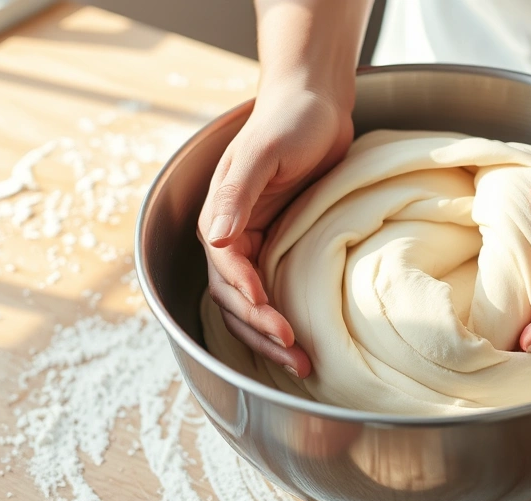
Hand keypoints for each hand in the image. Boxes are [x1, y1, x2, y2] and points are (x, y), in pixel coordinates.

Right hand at [198, 82, 353, 376]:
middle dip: (262, 333)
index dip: (248, 300)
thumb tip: (216, 239)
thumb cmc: (288, 122)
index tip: (274, 317)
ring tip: (303, 366)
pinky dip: (285, 319)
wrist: (315, 104)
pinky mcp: (281, 246)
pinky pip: (275, 293)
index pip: (227, 274)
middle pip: (236, 301)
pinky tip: (305, 341)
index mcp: (220, 219)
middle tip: (297, 358)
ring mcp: (256, 245)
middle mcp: (231, 238)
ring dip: (271, 338)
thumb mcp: (262, 153)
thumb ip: (238, 194)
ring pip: (252, 307)